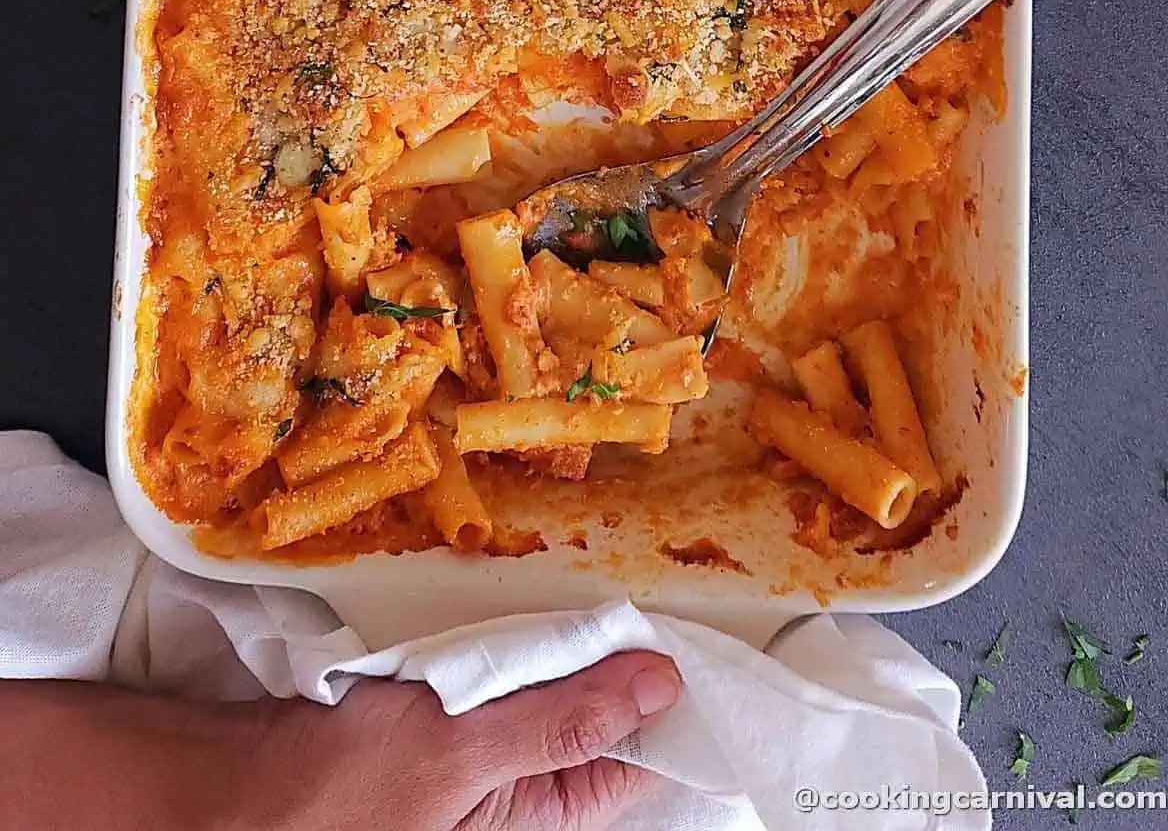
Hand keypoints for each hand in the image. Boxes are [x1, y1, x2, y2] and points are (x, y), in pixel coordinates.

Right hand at [0, 650, 681, 830]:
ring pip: (550, 700)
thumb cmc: (344, 790)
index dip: (669, 701)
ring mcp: (484, 771)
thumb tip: (662, 681)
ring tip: (587, 600)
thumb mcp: (467, 750)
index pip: (637, 761)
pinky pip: (503, 691)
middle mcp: (521, 803)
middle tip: (640, 594)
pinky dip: (514, 653)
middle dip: (614, 665)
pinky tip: (523, 617)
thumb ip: (565, 718)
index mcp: (542, 824)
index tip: (698, 637)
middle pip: (597, 727)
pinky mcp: (449, 738)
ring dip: (562, 650)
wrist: (235, 790)